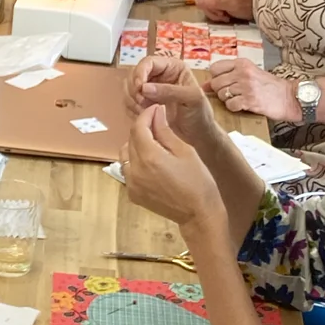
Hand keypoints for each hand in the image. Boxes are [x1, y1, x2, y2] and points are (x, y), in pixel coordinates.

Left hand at [120, 106, 222, 230]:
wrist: (198, 214)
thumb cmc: (198, 182)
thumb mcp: (185, 151)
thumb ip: (166, 131)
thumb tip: (156, 113)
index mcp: (150, 157)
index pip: (139, 127)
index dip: (146, 115)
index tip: (155, 109)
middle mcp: (135, 169)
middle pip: (131, 139)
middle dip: (143, 129)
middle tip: (158, 124)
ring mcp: (131, 183)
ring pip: (126, 154)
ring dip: (137, 145)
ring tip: (154, 144)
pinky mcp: (132, 193)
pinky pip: (127, 170)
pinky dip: (135, 162)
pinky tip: (151, 163)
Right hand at [126, 55, 216, 147]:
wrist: (197, 136)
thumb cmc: (200, 115)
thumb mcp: (192, 99)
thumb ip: (170, 91)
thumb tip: (144, 88)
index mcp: (172, 68)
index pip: (148, 62)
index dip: (140, 72)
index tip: (139, 87)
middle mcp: (159, 76)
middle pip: (135, 74)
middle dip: (135, 88)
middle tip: (143, 102)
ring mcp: (149, 90)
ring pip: (129, 87)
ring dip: (133, 99)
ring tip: (146, 110)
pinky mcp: (143, 103)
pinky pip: (129, 102)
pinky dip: (132, 109)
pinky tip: (145, 115)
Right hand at [196, 0, 253, 22]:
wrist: (261, 8)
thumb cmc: (249, 5)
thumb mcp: (233, 4)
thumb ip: (215, 2)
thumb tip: (197, 0)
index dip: (208, 6)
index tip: (221, 13)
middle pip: (203, 0)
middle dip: (212, 10)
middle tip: (224, 15)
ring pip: (206, 4)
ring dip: (214, 13)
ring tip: (226, 16)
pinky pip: (211, 6)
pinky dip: (217, 13)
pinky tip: (226, 15)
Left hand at [206, 58, 300, 121]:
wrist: (290, 97)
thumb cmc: (269, 86)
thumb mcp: (250, 74)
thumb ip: (229, 76)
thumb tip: (204, 85)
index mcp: (242, 63)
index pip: (214, 68)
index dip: (215, 78)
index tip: (223, 83)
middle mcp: (243, 73)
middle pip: (215, 83)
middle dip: (221, 91)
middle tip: (233, 94)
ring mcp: (246, 86)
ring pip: (222, 94)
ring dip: (228, 100)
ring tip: (240, 99)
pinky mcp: (250, 100)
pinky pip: (230, 105)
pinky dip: (234, 107)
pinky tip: (243, 105)